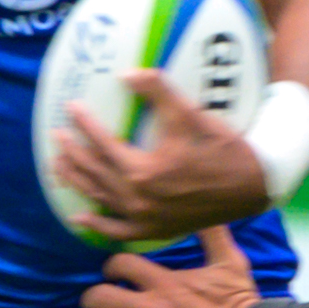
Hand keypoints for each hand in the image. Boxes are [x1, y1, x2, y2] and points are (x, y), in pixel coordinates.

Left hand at [53, 69, 269, 245]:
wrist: (251, 186)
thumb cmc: (222, 149)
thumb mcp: (190, 114)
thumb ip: (157, 91)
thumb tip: (127, 74)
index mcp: (142, 172)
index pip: (102, 144)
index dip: (84, 124)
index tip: (72, 108)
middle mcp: (138, 200)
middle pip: (94, 173)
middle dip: (72, 153)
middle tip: (57, 136)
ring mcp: (146, 219)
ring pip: (100, 200)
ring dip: (76, 182)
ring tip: (58, 167)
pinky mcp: (156, 230)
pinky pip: (118, 233)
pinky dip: (98, 226)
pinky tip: (81, 218)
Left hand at [81, 226, 261, 307]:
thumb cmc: (241, 304)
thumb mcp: (231, 262)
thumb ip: (213, 235)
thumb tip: (206, 210)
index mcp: (165, 281)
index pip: (120, 264)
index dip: (110, 266)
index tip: (113, 272)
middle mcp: (151, 307)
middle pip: (101, 296)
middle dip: (92, 298)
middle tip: (95, 302)